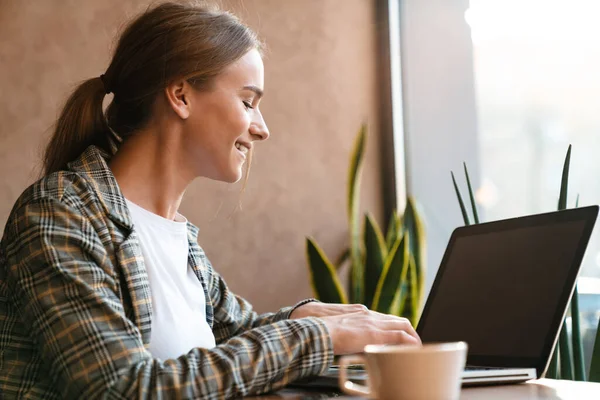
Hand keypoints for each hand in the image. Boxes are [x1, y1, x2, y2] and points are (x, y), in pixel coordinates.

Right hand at [291, 302, 420, 354]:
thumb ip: (352, 333)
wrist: (318, 331)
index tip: (404, 337)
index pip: (388, 319)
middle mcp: (371, 315)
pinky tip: (415, 348)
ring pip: (403, 325)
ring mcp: (374, 323)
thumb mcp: (342, 330)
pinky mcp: (376, 334)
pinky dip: (410, 342)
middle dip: (411, 331)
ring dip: (413, 336)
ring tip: (417, 348)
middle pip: (399, 320)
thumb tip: (353, 345)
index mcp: (363, 314)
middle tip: (415, 344)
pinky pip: (400, 336)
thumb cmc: (324, 332)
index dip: (399, 327)